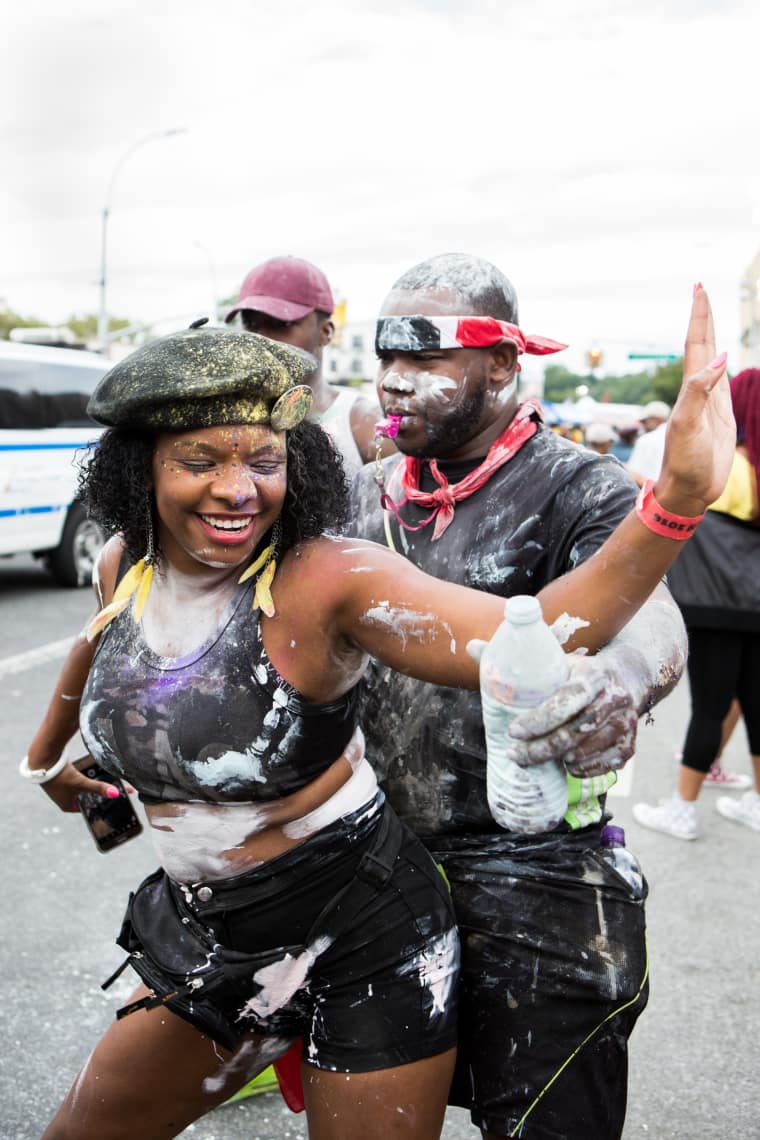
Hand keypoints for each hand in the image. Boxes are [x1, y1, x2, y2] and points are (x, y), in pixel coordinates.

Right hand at [36, 757, 122, 812]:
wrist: (43, 760)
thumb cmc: (60, 777)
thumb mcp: (82, 783)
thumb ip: (99, 788)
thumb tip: (116, 794)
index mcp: (68, 806)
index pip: (89, 808)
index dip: (101, 804)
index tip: (115, 800)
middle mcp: (65, 799)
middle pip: (88, 796)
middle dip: (100, 792)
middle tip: (114, 788)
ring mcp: (63, 788)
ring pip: (84, 787)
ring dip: (93, 783)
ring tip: (107, 780)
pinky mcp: (63, 777)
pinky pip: (79, 778)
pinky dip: (86, 776)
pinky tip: (94, 771)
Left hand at [506, 655, 637, 777]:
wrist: (625, 679)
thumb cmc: (578, 672)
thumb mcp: (554, 659)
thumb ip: (516, 658)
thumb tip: (471, 647)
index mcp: (593, 674)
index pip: (567, 698)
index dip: (540, 718)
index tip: (512, 731)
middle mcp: (615, 698)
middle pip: (576, 731)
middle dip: (541, 748)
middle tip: (515, 755)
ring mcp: (626, 723)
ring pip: (587, 751)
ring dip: (559, 759)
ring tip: (537, 756)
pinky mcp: (630, 745)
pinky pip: (603, 766)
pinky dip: (581, 769)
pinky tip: (565, 763)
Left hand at [657, 286, 735, 514]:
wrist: (686, 491)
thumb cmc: (684, 463)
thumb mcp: (688, 426)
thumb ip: (699, 393)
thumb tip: (718, 358)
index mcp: (690, 389)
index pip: (697, 344)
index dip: (699, 317)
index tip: (699, 289)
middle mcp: (697, 391)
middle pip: (702, 346)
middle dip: (703, 318)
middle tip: (701, 290)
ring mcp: (708, 403)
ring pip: (711, 360)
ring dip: (711, 337)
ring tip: (709, 316)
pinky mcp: (719, 416)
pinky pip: (721, 382)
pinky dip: (722, 364)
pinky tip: (722, 358)